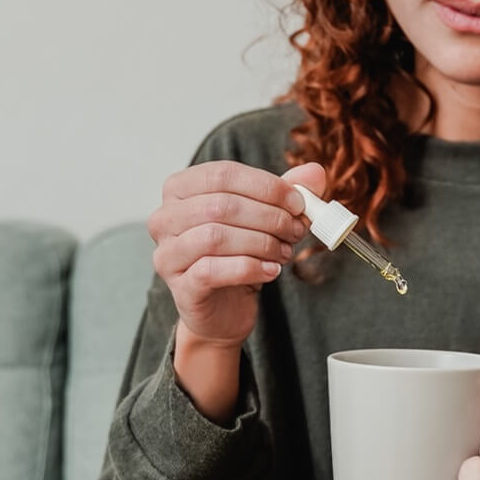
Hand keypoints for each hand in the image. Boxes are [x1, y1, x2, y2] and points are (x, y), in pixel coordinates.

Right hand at [147, 160, 325, 348]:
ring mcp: (167, 252)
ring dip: (260, 243)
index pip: (223, 173)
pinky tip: (271, 271)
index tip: (298, 203)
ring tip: (283, 252)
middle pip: (221, 205)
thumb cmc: (240, 253)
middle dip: (269, 217)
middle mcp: (165, 217)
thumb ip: (286, 192)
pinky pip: (212, 270)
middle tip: (295, 230)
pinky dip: (250, 268)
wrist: (226, 307)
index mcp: (181, 188)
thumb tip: (314, 172)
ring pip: (215, 236)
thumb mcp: (266, 217)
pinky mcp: (179, 285)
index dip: (266, 186)